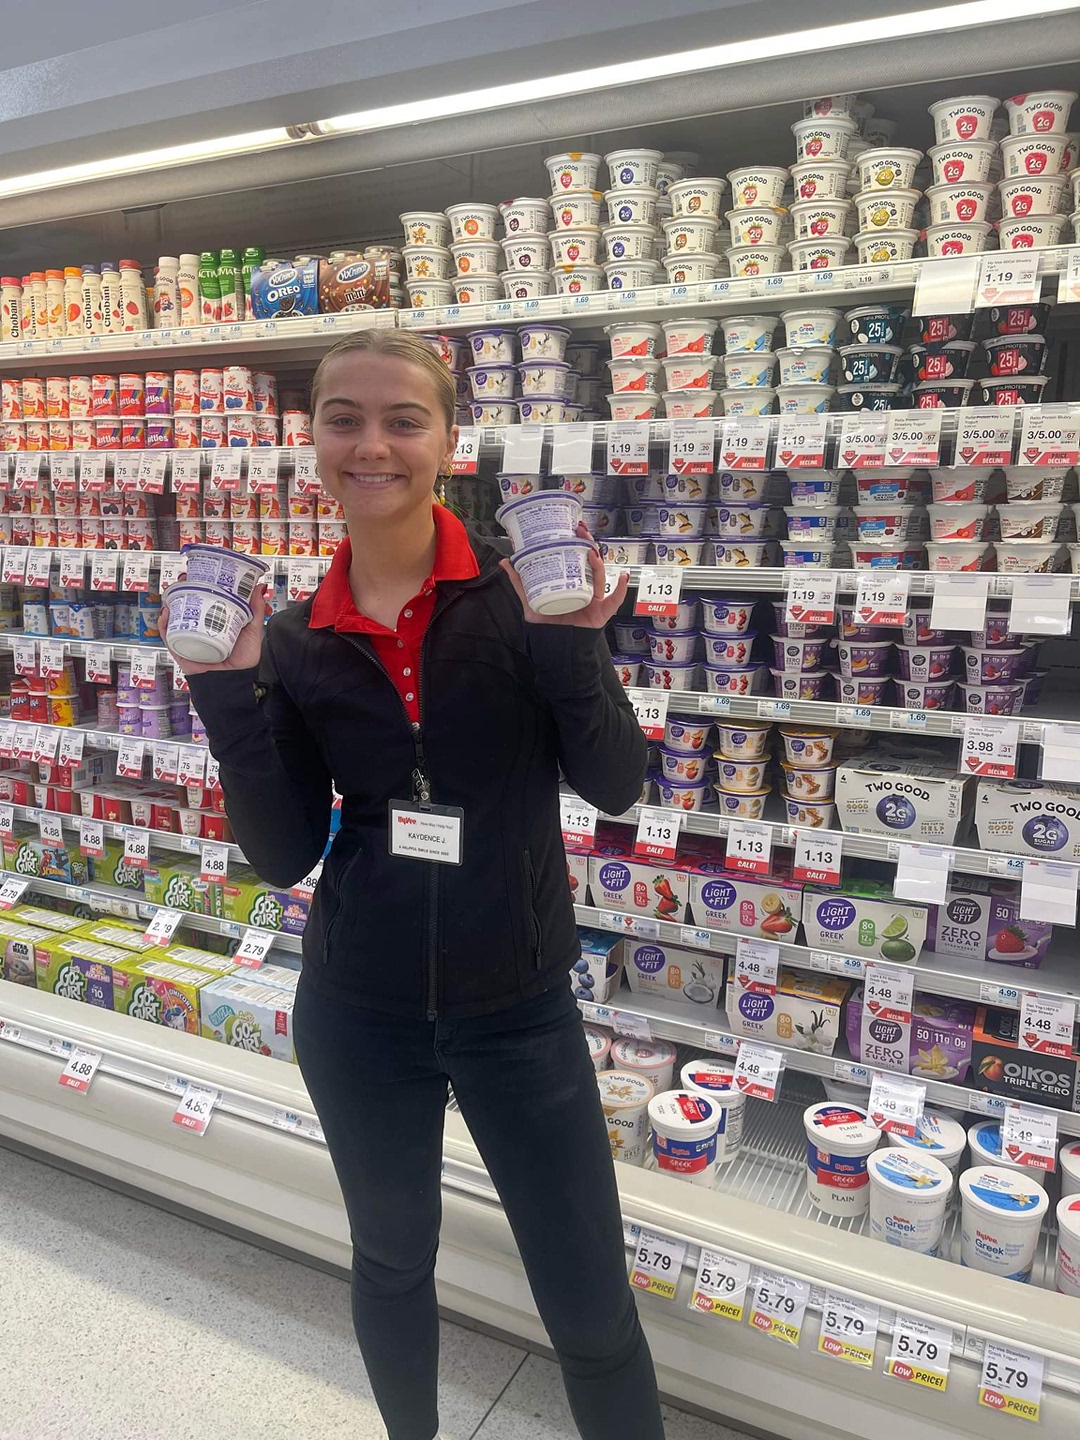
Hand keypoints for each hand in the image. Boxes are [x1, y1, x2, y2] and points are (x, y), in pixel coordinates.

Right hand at [161, 584, 267, 675]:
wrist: (233, 682)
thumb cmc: (242, 661)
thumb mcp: (252, 631)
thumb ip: (255, 610)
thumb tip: (259, 587)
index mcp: (216, 620)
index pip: (206, 597)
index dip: (201, 584)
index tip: (202, 571)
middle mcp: (201, 626)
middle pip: (187, 603)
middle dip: (184, 588)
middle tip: (186, 577)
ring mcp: (190, 636)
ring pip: (175, 616)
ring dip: (171, 600)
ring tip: (174, 590)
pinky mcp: (181, 648)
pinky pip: (168, 634)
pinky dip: (164, 623)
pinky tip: (167, 612)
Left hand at [500, 522, 629, 628]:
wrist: (554, 649)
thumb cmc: (547, 625)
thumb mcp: (531, 601)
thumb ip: (520, 583)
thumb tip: (506, 562)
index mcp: (571, 583)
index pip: (576, 558)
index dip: (576, 542)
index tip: (572, 527)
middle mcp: (584, 588)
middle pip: (590, 562)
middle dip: (588, 544)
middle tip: (581, 531)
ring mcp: (595, 599)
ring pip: (600, 576)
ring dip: (598, 562)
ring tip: (592, 551)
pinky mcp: (601, 613)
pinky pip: (614, 601)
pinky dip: (620, 589)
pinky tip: (623, 577)